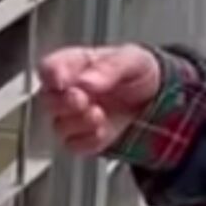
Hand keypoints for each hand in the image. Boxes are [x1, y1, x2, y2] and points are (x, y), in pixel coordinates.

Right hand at [37, 44, 162, 154]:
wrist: (157, 98)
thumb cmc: (137, 72)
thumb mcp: (131, 60)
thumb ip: (108, 68)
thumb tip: (85, 82)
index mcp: (75, 65)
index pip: (50, 67)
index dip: (51, 75)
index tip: (61, 81)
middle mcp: (68, 91)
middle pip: (48, 99)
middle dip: (62, 102)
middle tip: (81, 99)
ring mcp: (74, 116)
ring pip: (58, 125)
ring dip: (77, 122)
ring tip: (99, 114)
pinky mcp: (84, 138)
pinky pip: (74, 145)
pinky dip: (88, 140)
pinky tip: (102, 130)